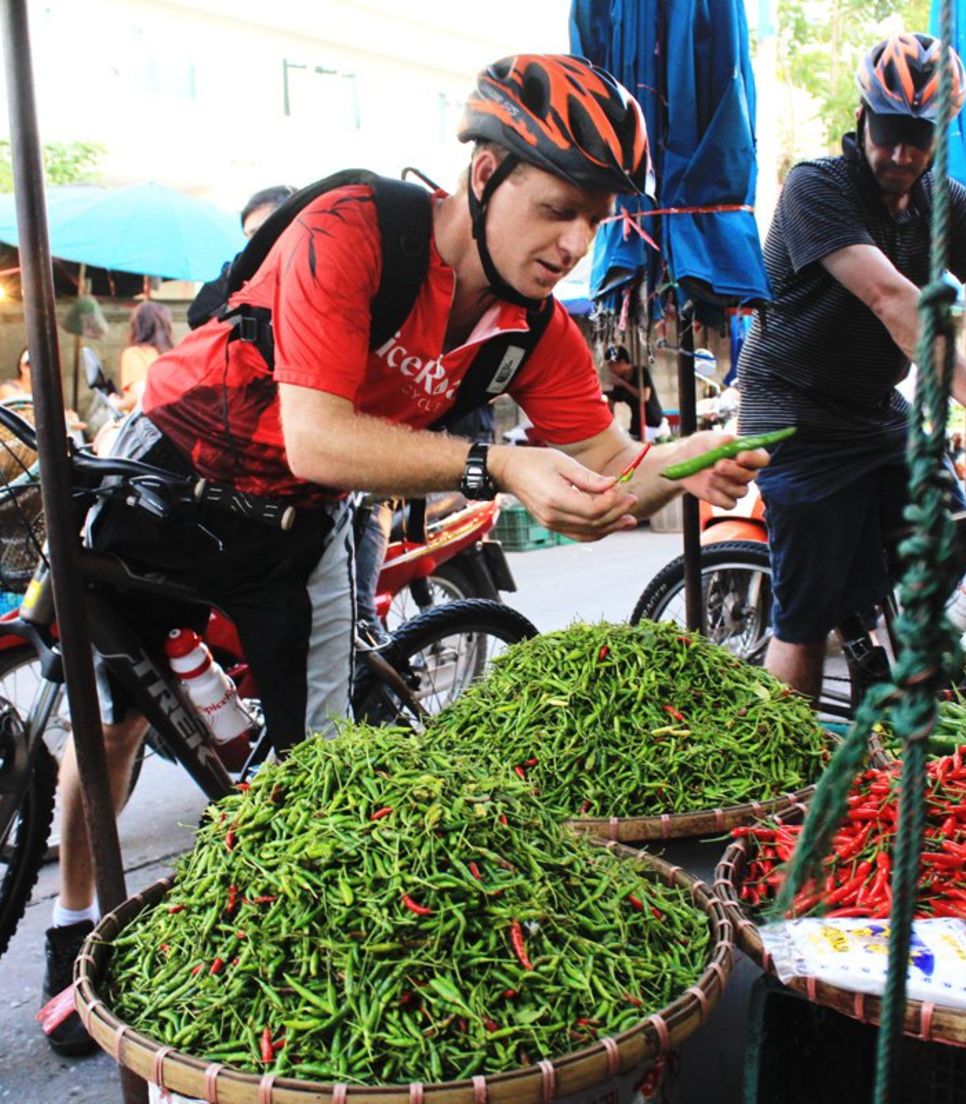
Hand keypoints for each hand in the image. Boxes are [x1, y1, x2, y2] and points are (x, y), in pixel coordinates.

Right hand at [488, 445, 636, 541]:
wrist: (510, 471)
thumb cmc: (534, 461)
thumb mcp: (563, 462)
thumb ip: (589, 477)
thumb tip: (613, 484)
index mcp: (555, 499)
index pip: (593, 509)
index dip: (612, 501)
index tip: (622, 488)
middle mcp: (553, 517)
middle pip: (594, 524)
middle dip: (617, 513)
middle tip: (632, 500)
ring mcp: (552, 524)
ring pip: (589, 534)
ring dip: (611, 527)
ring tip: (629, 519)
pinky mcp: (553, 525)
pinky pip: (579, 534)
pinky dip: (597, 531)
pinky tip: (611, 524)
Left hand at [671, 431, 769, 508]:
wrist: (684, 462)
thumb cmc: (701, 447)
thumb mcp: (708, 438)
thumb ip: (721, 440)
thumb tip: (729, 440)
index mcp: (748, 454)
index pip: (762, 458)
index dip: (754, 459)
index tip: (740, 456)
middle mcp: (746, 471)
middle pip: (751, 476)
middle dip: (734, 471)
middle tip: (718, 465)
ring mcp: (737, 487)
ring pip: (741, 492)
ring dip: (723, 484)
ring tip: (708, 475)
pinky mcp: (726, 499)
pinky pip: (730, 504)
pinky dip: (717, 497)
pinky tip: (707, 488)